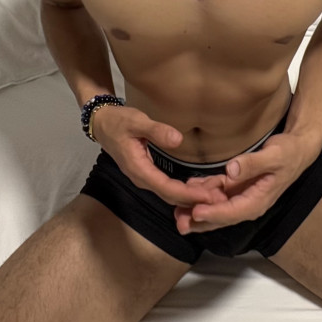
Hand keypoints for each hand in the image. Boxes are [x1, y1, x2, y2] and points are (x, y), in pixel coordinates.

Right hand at [91, 105, 218, 208]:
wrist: (102, 123)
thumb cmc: (119, 121)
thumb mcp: (137, 121)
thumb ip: (156, 130)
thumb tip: (178, 140)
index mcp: (138, 169)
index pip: (167, 189)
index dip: (188, 194)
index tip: (208, 197)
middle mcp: (142, 178)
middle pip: (170, 197)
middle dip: (194, 200)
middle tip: (219, 200)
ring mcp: (144, 178)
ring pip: (169, 195)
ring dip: (190, 197)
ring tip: (213, 196)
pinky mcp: (148, 174)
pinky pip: (167, 188)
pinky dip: (183, 191)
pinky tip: (198, 189)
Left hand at [173, 132, 319, 234]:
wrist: (296, 149)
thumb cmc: (288, 153)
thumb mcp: (274, 156)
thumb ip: (252, 164)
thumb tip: (231, 170)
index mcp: (258, 201)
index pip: (233, 212)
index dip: (213, 213)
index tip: (196, 212)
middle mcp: (248, 202)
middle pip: (221, 216)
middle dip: (199, 220)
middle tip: (178, 221)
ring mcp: (242, 195)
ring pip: (215, 206)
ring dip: (196, 208)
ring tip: (175, 210)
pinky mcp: (237, 185)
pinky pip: (217, 191)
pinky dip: (202, 191)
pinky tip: (188, 187)